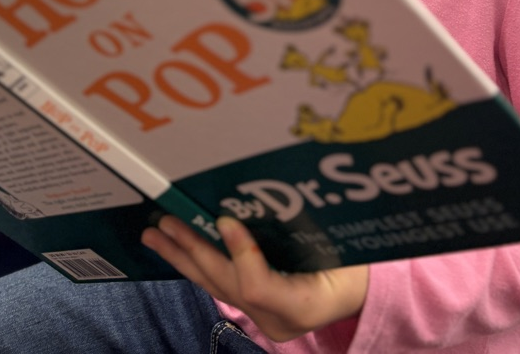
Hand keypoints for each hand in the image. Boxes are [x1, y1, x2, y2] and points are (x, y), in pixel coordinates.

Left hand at [142, 215, 367, 341]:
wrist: (364, 290)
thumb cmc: (357, 263)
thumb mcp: (342, 247)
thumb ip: (305, 230)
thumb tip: (260, 201)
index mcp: (301, 306)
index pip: (257, 285)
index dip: (238, 252)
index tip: (223, 219)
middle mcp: (276, 319)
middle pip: (225, 283)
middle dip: (191, 251)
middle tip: (164, 224)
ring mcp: (264, 318)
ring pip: (214, 285)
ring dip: (183, 257)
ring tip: (155, 236)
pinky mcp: (255, 309)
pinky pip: (221, 284)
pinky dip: (198, 262)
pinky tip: (178, 247)